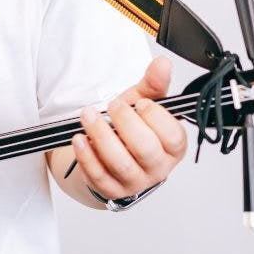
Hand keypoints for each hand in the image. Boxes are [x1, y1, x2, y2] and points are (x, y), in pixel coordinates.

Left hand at [72, 56, 186, 202]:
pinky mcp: (111, 189)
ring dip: (101, 136)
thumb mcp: (142, 103)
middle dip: (125, 122)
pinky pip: (98, 175)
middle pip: (146, 149)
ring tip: (88, 115)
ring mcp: (134, 181)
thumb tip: (162, 64)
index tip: (140, 103)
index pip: (173, 136)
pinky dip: (86, 155)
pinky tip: (80, 138)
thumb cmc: (131, 128)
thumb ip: (153, 85)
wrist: (110, 153)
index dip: (156, 117)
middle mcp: (157, 167)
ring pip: (120, 163)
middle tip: (113, 106)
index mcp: (172, 147)